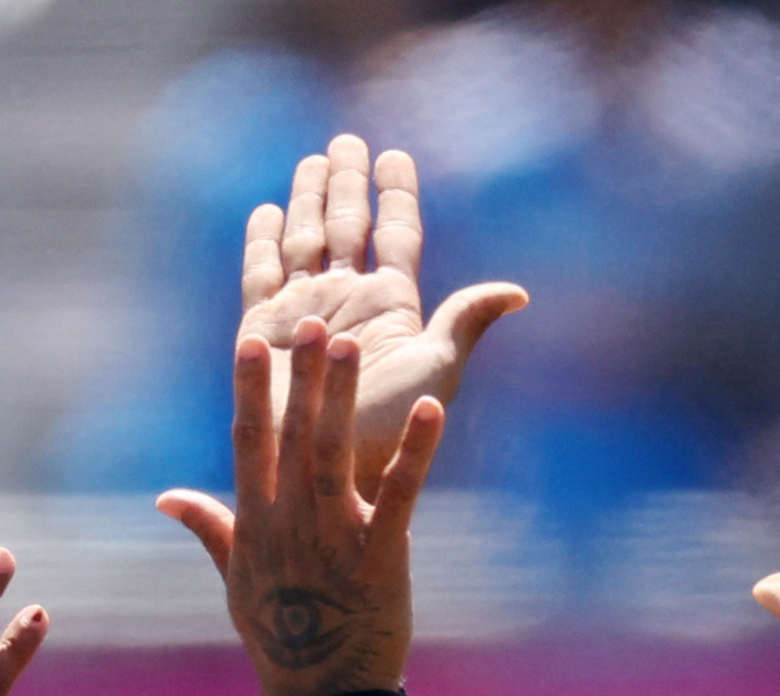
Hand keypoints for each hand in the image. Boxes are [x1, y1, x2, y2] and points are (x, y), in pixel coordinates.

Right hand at [158, 311, 443, 695]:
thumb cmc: (278, 637)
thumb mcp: (236, 580)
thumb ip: (209, 527)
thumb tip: (165, 497)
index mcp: (256, 525)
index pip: (248, 444)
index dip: (250, 390)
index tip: (251, 342)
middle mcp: (289, 526)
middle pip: (291, 438)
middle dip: (300, 379)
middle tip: (310, 322)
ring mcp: (333, 541)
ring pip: (333, 456)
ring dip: (341, 400)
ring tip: (347, 347)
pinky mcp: (381, 559)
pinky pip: (398, 497)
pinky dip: (414, 453)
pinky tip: (431, 410)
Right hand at [240, 137, 522, 448]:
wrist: (328, 471)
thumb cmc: (389, 430)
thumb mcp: (436, 370)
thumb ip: (466, 322)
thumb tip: (519, 292)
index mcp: (391, 304)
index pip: (397, 233)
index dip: (396, 193)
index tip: (394, 156)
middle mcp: (347, 302)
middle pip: (348, 226)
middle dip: (346, 183)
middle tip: (346, 140)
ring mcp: (303, 313)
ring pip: (305, 239)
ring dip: (308, 198)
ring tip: (312, 160)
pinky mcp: (261, 331)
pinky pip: (261, 275)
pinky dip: (263, 241)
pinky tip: (266, 211)